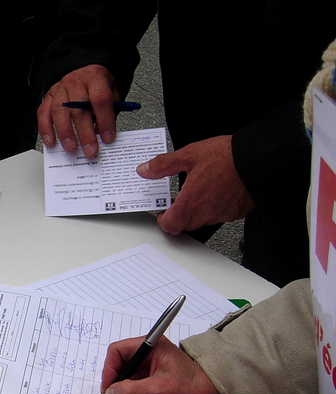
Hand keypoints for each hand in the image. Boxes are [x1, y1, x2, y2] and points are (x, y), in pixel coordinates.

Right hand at [37, 65, 119, 158]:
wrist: (84, 72)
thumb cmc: (97, 85)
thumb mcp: (112, 92)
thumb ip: (109, 112)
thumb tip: (103, 134)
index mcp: (95, 78)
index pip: (100, 99)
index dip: (104, 120)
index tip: (108, 138)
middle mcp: (75, 82)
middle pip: (78, 109)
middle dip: (85, 133)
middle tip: (90, 150)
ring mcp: (59, 90)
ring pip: (59, 112)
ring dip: (65, 133)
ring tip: (71, 148)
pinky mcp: (48, 98)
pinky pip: (43, 114)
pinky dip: (46, 129)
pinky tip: (51, 141)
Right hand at [101, 336, 224, 393]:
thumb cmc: (192, 387)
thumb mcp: (158, 389)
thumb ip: (130, 391)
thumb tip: (110, 393)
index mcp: (150, 346)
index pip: (117, 352)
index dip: (110, 370)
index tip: (109, 389)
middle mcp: (148, 354)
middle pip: (121, 370)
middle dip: (122, 392)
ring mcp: (150, 368)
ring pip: (127, 384)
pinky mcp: (152, 380)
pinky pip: (137, 391)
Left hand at [136, 136, 254, 234]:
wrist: (260, 159)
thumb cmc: (228, 157)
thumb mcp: (190, 154)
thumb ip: (164, 164)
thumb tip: (146, 169)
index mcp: (191, 202)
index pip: (170, 225)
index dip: (164, 220)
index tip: (163, 212)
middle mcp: (206, 213)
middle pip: (185, 224)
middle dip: (180, 214)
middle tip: (180, 199)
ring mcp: (222, 214)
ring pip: (203, 220)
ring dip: (198, 210)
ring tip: (200, 190)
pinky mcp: (236, 212)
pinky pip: (220, 214)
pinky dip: (215, 206)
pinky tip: (217, 190)